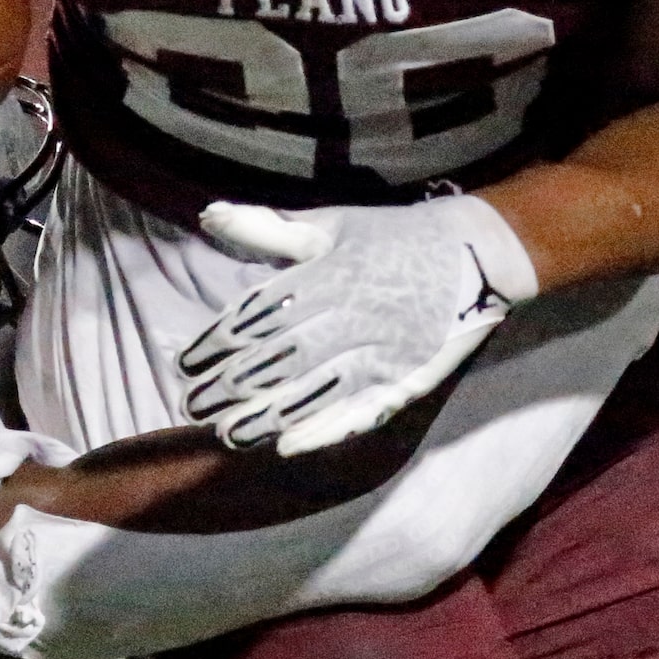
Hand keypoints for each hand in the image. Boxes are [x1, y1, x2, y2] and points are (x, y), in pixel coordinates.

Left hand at [178, 196, 538, 456]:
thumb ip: (268, 226)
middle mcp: (353, 314)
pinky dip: (324, 429)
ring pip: (316, 390)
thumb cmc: (388, 237)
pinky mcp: (405, 380)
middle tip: (193, 404)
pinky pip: (361, 411)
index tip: (186, 362)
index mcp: (329, 274)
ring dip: (267, 416)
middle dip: (233, 385)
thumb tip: (209, 213)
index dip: (219, 341)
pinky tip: (289, 445)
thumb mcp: (328, 224)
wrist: (472, 252)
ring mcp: (382, 351)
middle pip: (282, 357)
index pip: (261, 315)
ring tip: (227, 434)